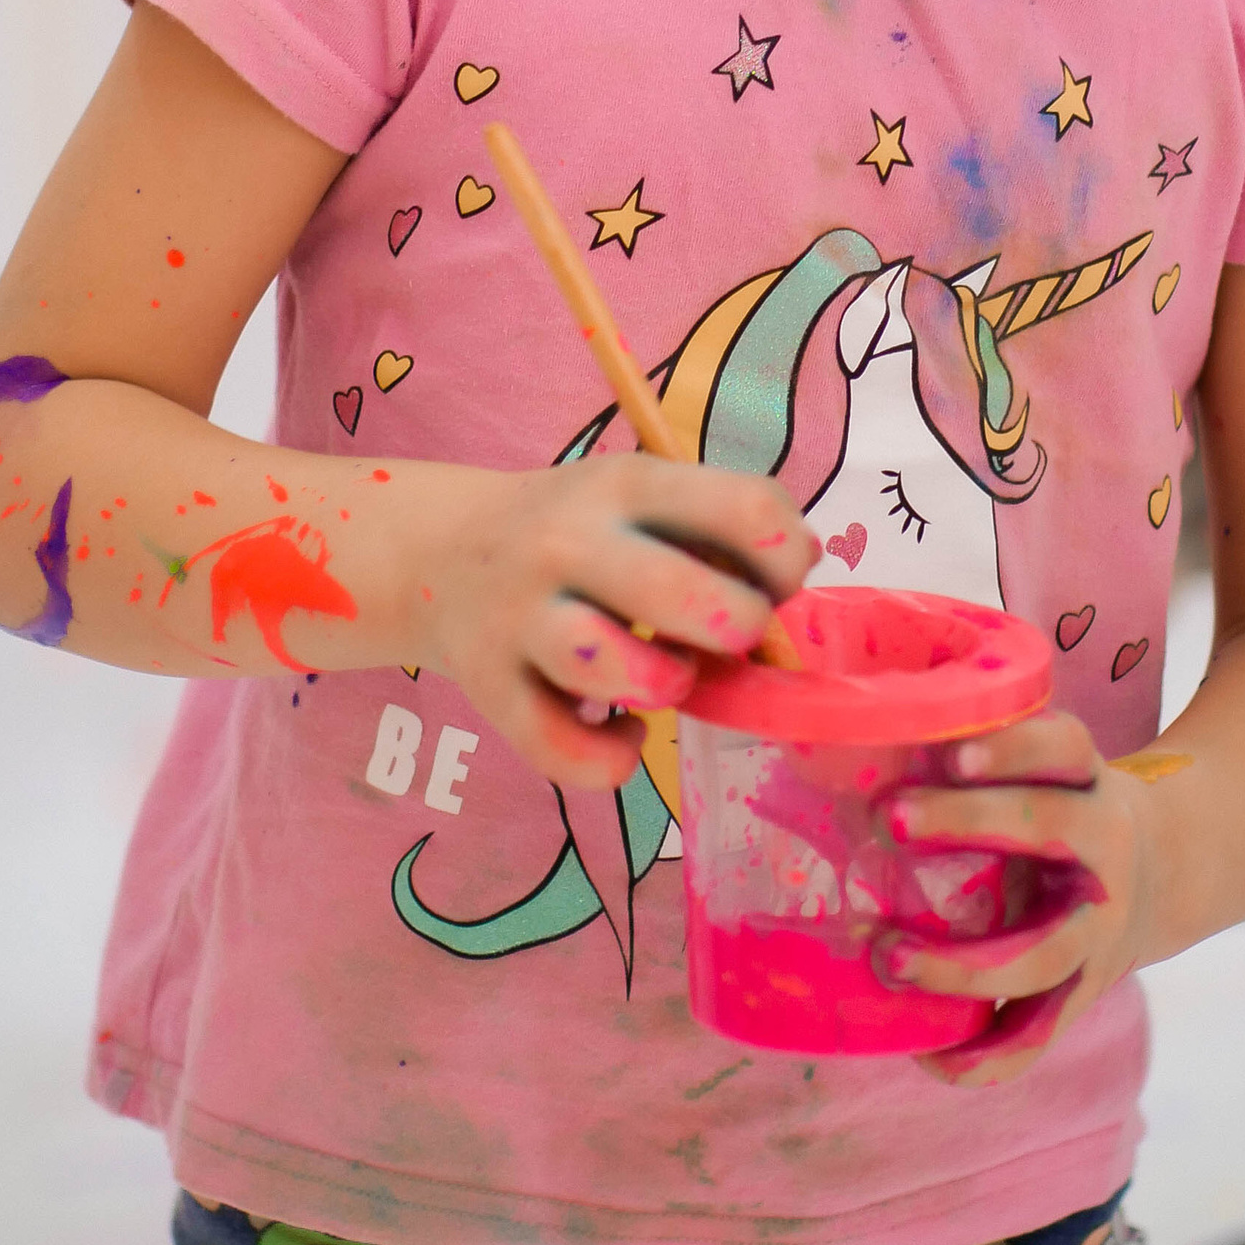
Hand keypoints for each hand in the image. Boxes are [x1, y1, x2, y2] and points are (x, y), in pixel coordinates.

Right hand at [401, 455, 814, 789]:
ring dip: (664, 686)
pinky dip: (610, 760)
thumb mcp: (639, 497)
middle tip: (728, 638)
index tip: (772, 585)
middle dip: (735, 630)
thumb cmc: (576, 532)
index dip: (785, 561)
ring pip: (612, 669)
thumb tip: (803, 561)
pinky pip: (563, 750)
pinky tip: (622, 735)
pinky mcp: (490, 688)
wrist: (441, 552)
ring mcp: (522, 616)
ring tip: (665, 681)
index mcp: (627, 484)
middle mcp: (568, 541)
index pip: (744, 510)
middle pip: (680, 594)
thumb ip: (718, 524)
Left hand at [873, 711, 1152, 1083]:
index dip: (1016, 748)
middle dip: (968, 824)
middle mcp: (1104, 850)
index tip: (953, 751)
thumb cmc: (1061, 805)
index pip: (1064, 748)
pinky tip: (928, 1057)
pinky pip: (1038, 1036)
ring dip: (963, 965)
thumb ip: (976, 758)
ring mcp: (1100, 931)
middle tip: (888, 818)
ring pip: (1043, 955)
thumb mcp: (1045, 768)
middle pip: (1051, 829)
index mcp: (1087, 781)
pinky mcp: (1086, 991)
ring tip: (888, 957)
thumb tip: (846, 743)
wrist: (1164, 870)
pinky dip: (986, 1058)